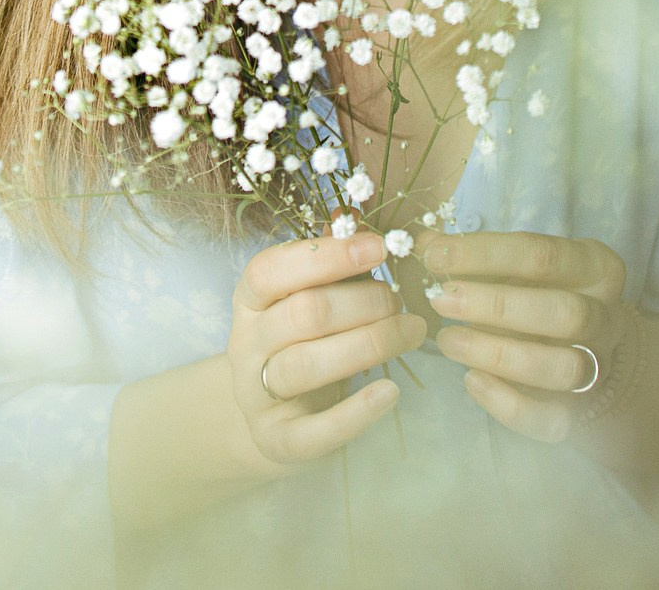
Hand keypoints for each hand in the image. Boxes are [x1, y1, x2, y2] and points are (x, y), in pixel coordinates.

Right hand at [226, 230, 427, 468]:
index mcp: (251, 300)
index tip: (379, 247)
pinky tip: (391, 392)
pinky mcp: (279, 440)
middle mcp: (247, 344)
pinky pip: (314, 430)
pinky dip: (356, 413)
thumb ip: (327, 263)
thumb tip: (352, 217)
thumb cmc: (300, 343)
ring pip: (307, 365)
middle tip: (402, 300)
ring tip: (411, 332)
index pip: (272, 269)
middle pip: (303, 314)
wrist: (271, 419)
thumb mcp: (306, 298)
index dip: (328, 256)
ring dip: (369, 344)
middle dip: (363, 302)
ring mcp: (258, 395)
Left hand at [422, 230, 638, 443]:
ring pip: (562, 367)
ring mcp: (597, 368)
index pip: (542, 255)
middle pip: (563, 312)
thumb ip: (476, 255)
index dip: (484, 253)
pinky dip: (508, 404)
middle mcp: (605, 317)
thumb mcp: (520, 266)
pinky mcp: (578, 413)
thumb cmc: (543, 294)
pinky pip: (551, 418)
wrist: (592, 350)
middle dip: (497, 306)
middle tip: (441, 299)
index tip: (434, 254)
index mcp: (595, 268)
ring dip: (499, 354)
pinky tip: (471, 380)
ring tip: (448, 340)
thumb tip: (426, 242)